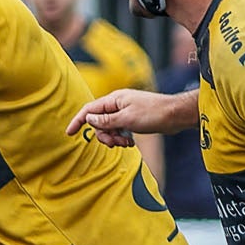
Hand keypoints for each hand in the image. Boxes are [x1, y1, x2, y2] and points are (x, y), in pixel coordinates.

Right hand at [65, 89, 188, 145]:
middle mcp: (117, 104)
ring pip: (109, 128)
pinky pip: (118, 130)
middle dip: (104, 135)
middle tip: (115, 143)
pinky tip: (130, 143)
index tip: (69, 133)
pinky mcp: (131, 119)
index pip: (89, 109)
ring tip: (126, 144)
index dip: (78, 120)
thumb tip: (88, 119)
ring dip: (114, 139)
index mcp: (114, 100)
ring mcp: (124, 111)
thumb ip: (106, 120)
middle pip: (98, 122)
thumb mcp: (127, 119)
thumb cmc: (153, 113)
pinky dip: (121, 138)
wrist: (175, 115)